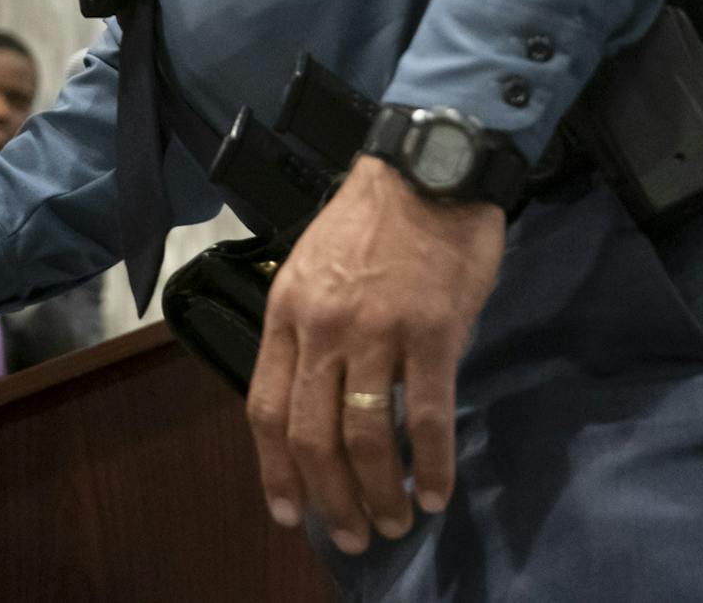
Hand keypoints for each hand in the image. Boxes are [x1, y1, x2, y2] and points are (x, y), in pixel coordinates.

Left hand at [245, 157, 504, 555]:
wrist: (430, 167)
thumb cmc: (373, 218)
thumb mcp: (315, 266)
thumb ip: (311, 330)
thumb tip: (320, 402)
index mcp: (287, 311)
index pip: (265, 407)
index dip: (276, 470)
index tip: (290, 513)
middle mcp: (322, 327)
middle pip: (312, 434)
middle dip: (330, 498)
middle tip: (354, 535)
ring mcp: (377, 330)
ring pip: (365, 435)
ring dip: (379, 492)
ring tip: (397, 523)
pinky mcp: (432, 332)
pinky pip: (427, 415)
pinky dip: (432, 464)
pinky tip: (437, 492)